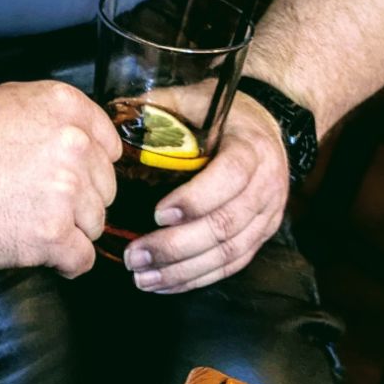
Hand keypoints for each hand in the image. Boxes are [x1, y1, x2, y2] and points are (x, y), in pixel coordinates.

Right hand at [0, 82, 118, 278]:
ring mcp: (66, 191)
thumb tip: (83, 145)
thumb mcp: (9, 103)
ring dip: (69, 230)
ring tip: (30, 223)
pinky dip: (64, 262)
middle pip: (105, 188)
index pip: (110, 146)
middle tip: (39, 202)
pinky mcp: (51, 234)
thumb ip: (54, 121)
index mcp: (64, 107)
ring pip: (95, 224)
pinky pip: (82, 259)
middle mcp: (74, 145)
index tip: (73, 178)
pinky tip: (41, 251)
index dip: (90, 167)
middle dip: (79, 200)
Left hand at [119, 95, 288, 293]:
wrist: (269, 126)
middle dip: (176, 246)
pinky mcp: (261, 236)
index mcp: (252, 148)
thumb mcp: (197, 99)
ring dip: (183, 270)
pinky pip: (232, 265)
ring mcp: (267, 216)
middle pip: (225, 225)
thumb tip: (114, 116)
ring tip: (143, 277)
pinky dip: (198, 278)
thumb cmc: (227, 114)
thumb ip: (161, 107)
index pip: (230, 177)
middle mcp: (266, 185)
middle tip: (136, 256)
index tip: (158, 213)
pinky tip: (167, 284)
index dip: (195, 199)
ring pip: (229, 253)